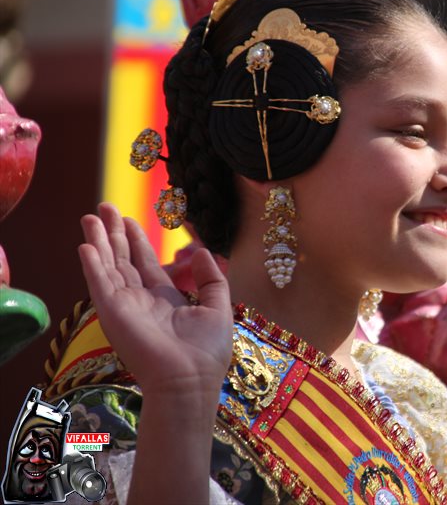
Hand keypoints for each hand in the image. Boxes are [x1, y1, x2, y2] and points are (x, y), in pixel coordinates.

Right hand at [78, 203, 232, 398]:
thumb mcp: (218, 306)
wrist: (190, 380)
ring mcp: (124, 306)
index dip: (136, 241)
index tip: (129, 220)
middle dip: (114, 234)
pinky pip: (99, 283)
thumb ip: (211, 278)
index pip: (145, 264)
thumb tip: (201, 251)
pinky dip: (93, 264)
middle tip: (105, 208)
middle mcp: (140, 300)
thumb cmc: (206, 351)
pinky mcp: (112, 313)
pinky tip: (86, 245)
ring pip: (108, 266)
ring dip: (99, 241)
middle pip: (122, 260)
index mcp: (164, 299)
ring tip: (91, 217)